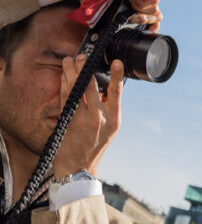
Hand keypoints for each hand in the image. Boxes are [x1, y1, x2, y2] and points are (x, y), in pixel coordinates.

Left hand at [53, 55, 123, 177]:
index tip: (117, 62)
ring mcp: (81, 119)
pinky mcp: (67, 121)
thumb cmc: (97, 144)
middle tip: (82, 56)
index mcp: (113, 117)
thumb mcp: (112, 126)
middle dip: (85, 69)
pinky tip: (64, 75)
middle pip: (91, 87)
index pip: (116, 92)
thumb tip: (107, 86)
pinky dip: (64, 84)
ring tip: (69, 60)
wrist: (79, 167)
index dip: (116, 76)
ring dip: (71, 73)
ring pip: (75, 90)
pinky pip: (65, 98)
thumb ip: (110, 106)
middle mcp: (98, 117)